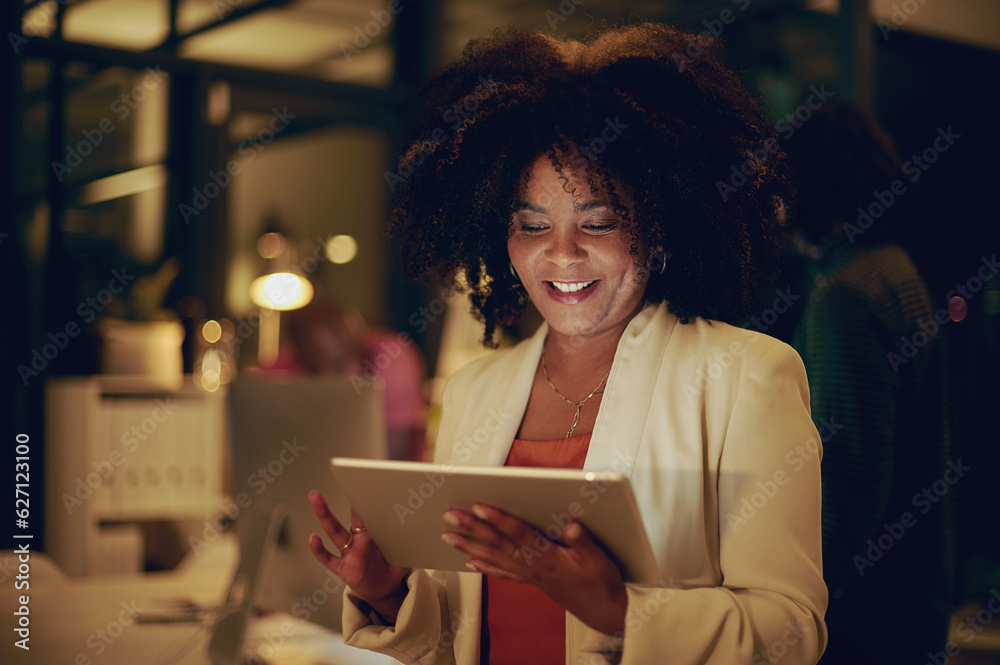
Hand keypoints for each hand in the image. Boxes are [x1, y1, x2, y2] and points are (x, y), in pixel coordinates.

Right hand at [308, 490, 409, 621]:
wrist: (387, 591)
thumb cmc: (393, 567)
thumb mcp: (404, 551)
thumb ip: (407, 538)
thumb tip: (419, 523)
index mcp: (373, 532)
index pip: (368, 512)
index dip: (366, 498)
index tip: (364, 481)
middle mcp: (358, 539)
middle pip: (348, 518)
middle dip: (345, 498)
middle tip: (335, 482)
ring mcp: (349, 553)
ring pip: (334, 532)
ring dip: (324, 515)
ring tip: (316, 498)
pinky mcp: (343, 569)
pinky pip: (328, 558)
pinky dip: (320, 550)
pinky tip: (313, 539)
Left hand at [442, 504, 626, 634]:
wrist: (603, 610)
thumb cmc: (600, 582)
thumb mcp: (598, 559)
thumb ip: (583, 541)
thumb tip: (570, 525)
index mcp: (547, 557)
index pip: (518, 534)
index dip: (499, 519)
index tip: (480, 506)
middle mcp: (532, 566)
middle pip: (497, 544)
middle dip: (472, 528)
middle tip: (450, 515)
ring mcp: (529, 575)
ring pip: (494, 557)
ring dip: (469, 546)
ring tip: (448, 536)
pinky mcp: (531, 580)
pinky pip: (502, 573)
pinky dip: (485, 566)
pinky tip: (470, 562)